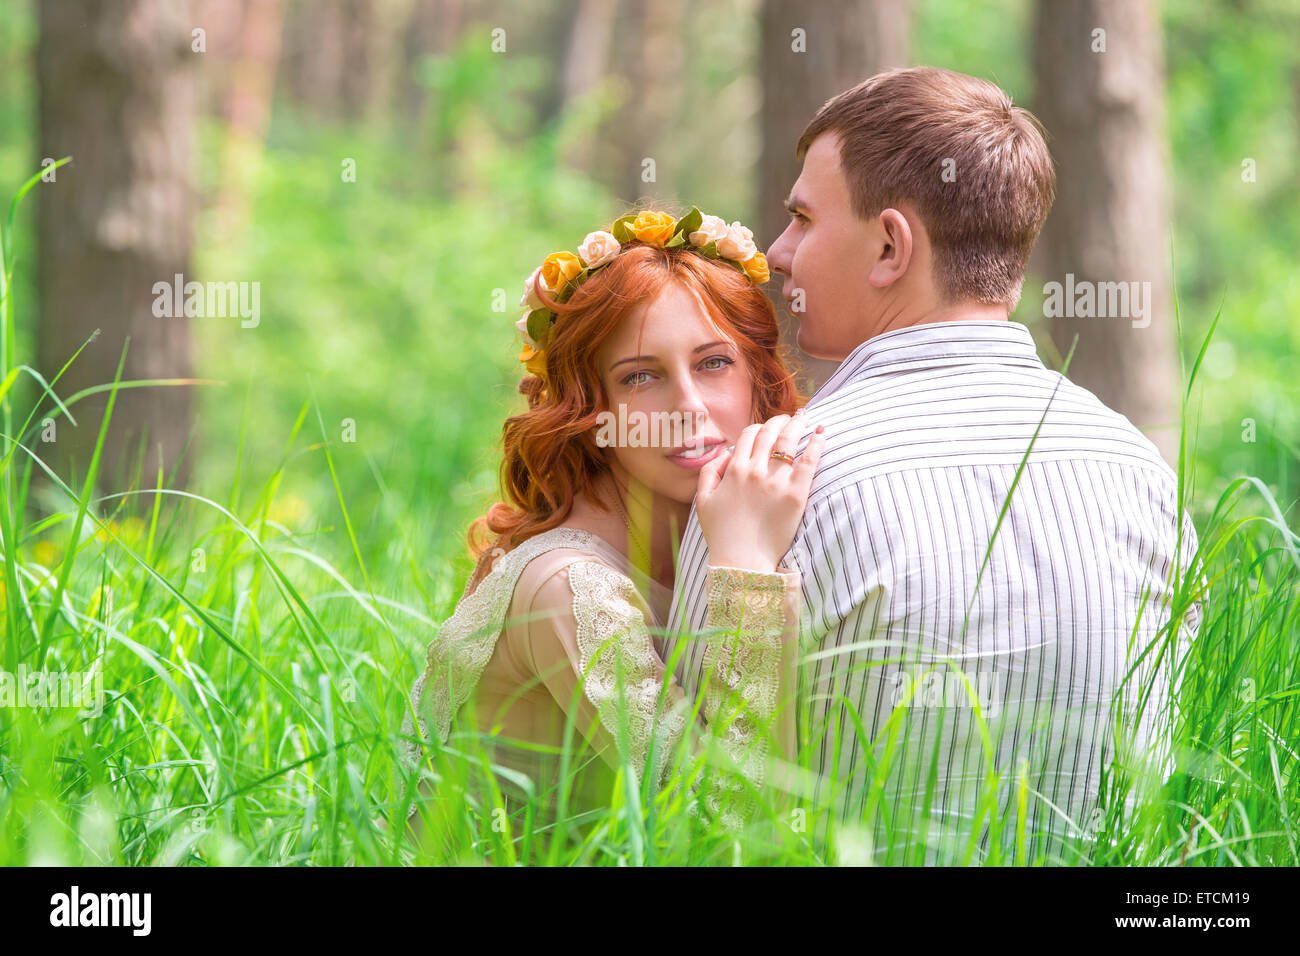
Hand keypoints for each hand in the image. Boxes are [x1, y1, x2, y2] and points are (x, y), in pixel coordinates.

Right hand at [694, 410, 825, 572]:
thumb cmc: (722, 534)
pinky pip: (809, 461)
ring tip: (805, 417)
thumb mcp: (703, 501)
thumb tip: (723, 455)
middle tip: (790, 418)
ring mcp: (776, 482)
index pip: (748, 435)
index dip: (759, 427)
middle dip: (780, 421)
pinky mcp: (796, 495)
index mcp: (733, 470)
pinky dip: (816, 443)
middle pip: (770, 434)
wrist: (741, 561)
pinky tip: (821, 432)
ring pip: (789, 442)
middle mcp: (755, 471)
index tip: (767, 427)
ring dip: (798, 424)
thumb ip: (708, 473)